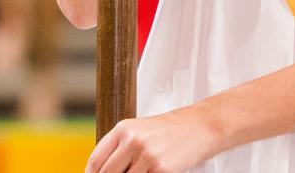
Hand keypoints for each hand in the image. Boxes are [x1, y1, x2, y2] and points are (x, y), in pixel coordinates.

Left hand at [86, 108, 216, 172]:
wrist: (199, 126)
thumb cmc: (168, 131)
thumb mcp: (140, 131)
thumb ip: (120, 149)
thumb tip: (102, 171)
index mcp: (123, 129)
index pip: (95, 160)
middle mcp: (133, 141)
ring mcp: (147, 156)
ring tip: (141, 171)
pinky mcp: (161, 170)